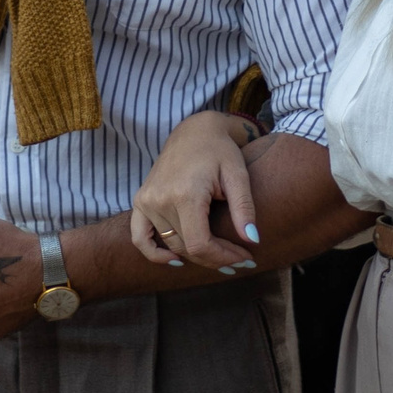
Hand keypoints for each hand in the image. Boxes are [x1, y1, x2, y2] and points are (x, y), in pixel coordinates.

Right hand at [129, 111, 260, 272]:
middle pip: (187, 248)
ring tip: (220, 256)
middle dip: (217, 258)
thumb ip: (244, 208)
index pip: (200, 244)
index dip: (223, 257)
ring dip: (196, 256)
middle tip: (240, 258)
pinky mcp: (140, 201)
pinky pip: (140, 237)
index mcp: (184, 194)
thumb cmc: (220, 150)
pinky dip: (155, 253)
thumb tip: (253, 240)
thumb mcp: (238, 175)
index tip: (245, 257)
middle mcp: (160, 200)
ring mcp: (146, 201)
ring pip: (171, 245)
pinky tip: (175, 260)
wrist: (194, 131)